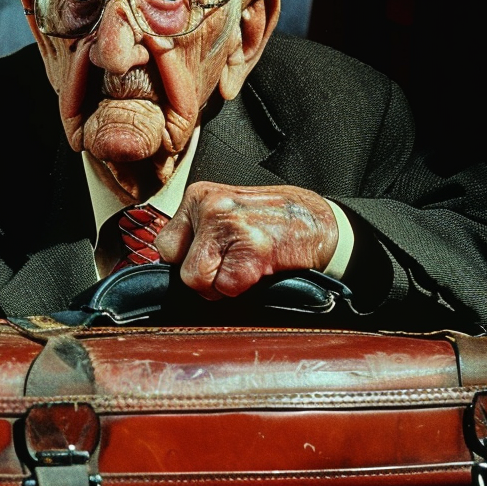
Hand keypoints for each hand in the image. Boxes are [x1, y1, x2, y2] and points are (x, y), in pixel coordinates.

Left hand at [153, 182, 338, 300]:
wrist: (322, 223)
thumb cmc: (277, 220)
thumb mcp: (229, 211)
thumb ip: (199, 232)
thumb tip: (174, 265)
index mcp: (200, 196)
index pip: (165, 246)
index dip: (187, 262)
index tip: (208, 262)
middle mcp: (210, 208)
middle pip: (180, 269)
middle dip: (205, 279)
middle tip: (232, 267)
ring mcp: (229, 228)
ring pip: (198, 282)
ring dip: (223, 286)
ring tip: (246, 267)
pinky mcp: (250, 252)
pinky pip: (227, 289)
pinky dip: (243, 289)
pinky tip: (260, 270)